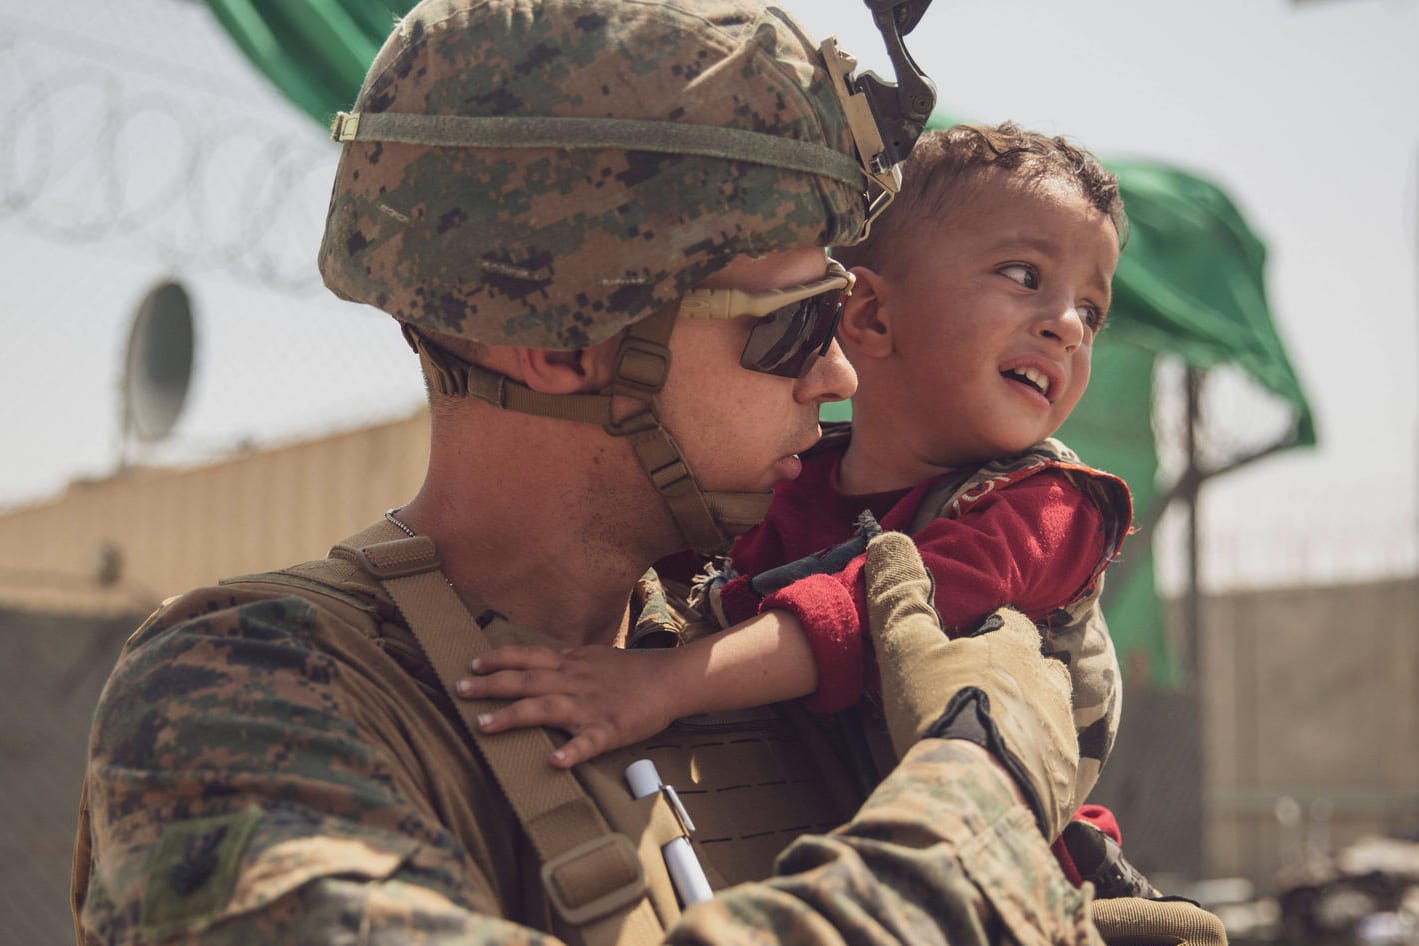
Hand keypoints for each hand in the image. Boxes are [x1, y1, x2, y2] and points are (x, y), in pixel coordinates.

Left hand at [455, 644, 680, 767]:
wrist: (671, 679)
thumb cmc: (632, 672)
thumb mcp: (594, 658)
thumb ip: (566, 662)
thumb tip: (538, 663)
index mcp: (572, 664)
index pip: (528, 657)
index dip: (499, 659)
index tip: (472, 664)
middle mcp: (575, 681)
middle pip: (527, 680)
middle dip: (491, 685)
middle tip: (459, 689)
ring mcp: (591, 706)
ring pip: (546, 708)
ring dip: (513, 716)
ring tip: (483, 726)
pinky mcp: (610, 729)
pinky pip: (589, 742)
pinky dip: (571, 752)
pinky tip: (553, 762)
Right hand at [864, 531, 1078, 838]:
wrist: (974, 795)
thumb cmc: (940, 711)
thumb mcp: (907, 648)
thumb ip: (899, 595)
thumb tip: (887, 537)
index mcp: (1016, 649)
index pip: (1012, 623)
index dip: (989, 630)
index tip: (966, 643)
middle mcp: (1050, 687)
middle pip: (1043, 669)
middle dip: (1020, 675)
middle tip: (982, 692)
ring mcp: (1062, 738)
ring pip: (1051, 717)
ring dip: (1029, 721)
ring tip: (994, 737)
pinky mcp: (1063, 785)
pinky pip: (1053, 768)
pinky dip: (1033, 767)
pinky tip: (1005, 778)